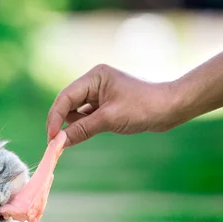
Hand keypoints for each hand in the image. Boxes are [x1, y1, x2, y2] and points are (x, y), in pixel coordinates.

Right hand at [46, 64, 180, 146]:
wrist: (171, 108)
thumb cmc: (143, 108)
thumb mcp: (109, 120)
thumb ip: (81, 130)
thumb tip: (58, 143)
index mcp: (94, 77)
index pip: (65, 98)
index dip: (55, 118)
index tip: (51, 138)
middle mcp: (94, 82)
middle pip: (67, 104)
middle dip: (62, 123)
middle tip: (56, 144)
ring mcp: (99, 93)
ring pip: (75, 111)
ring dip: (73, 125)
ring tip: (78, 137)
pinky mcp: (105, 104)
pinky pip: (85, 116)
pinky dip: (82, 126)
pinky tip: (85, 134)